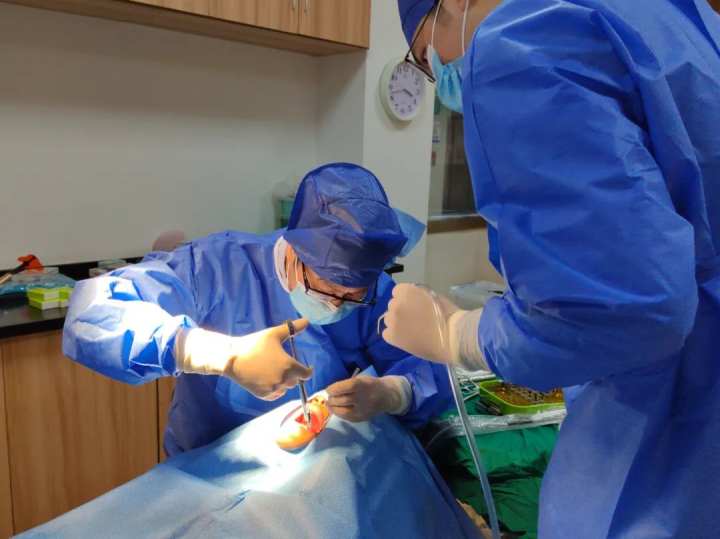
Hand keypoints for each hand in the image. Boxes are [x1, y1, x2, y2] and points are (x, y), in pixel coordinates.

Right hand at [177, 319, 312, 399]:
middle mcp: (283, 380)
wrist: (232, 358)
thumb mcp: (274, 334)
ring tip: (273, 371)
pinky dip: (275, 389)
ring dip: (283, 382)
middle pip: (295, 381)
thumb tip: (307, 320)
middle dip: (293, 374)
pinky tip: (268, 379)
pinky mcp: (263, 395)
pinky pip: (275, 395)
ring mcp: (273, 389)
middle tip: (283, 364)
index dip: (307, 370)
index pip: (306, 374)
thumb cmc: (254, 344)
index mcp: (289, 366)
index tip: (306, 367)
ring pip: (285, 388)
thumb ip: (292, 328)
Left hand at [326, 375, 410, 421]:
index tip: (328, 390)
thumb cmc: (371, 385)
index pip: (344, 388)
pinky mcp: (363, 418)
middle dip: (332, 400)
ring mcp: (364, 410)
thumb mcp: (361, 379)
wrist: (387, 396)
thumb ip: (347, 384)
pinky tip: (338, 410)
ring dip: (334, 408)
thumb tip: (330, 391)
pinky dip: (340, 414)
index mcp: (363, 385)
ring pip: (344, 412)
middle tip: (329, 398)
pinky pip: (348, 418)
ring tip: (330, 405)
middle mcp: (364, 398)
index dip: (333, 389)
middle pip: (343, 400)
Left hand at [382, 284, 487, 369]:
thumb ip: (418, 295)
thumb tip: (411, 300)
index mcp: (406, 291)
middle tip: (414, 320)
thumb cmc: (447, 315)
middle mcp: (396, 304)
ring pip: (389, 320)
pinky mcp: (391, 337)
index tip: (413, 306)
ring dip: (397, 323)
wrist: (451, 338)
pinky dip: (394, 336)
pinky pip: (387, 334)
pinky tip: (406, 339)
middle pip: (393, 306)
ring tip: (411, 331)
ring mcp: (392, 321)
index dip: (405, 299)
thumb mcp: (433, 296)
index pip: (397, 291)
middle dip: (401, 311)